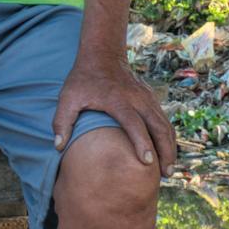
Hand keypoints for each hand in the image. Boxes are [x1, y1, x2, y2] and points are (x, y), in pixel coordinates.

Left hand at [51, 56, 176, 177]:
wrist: (102, 54)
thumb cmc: (83, 79)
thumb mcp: (67, 97)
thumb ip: (62, 121)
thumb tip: (58, 147)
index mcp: (118, 100)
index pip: (134, 123)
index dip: (142, 143)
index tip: (147, 163)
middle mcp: (137, 99)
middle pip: (158, 127)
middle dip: (165, 151)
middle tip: (165, 174)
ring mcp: (147, 98)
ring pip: (165, 125)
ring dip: (170, 147)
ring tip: (169, 170)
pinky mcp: (151, 99)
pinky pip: (164, 120)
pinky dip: (168, 138)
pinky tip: (167, 153)